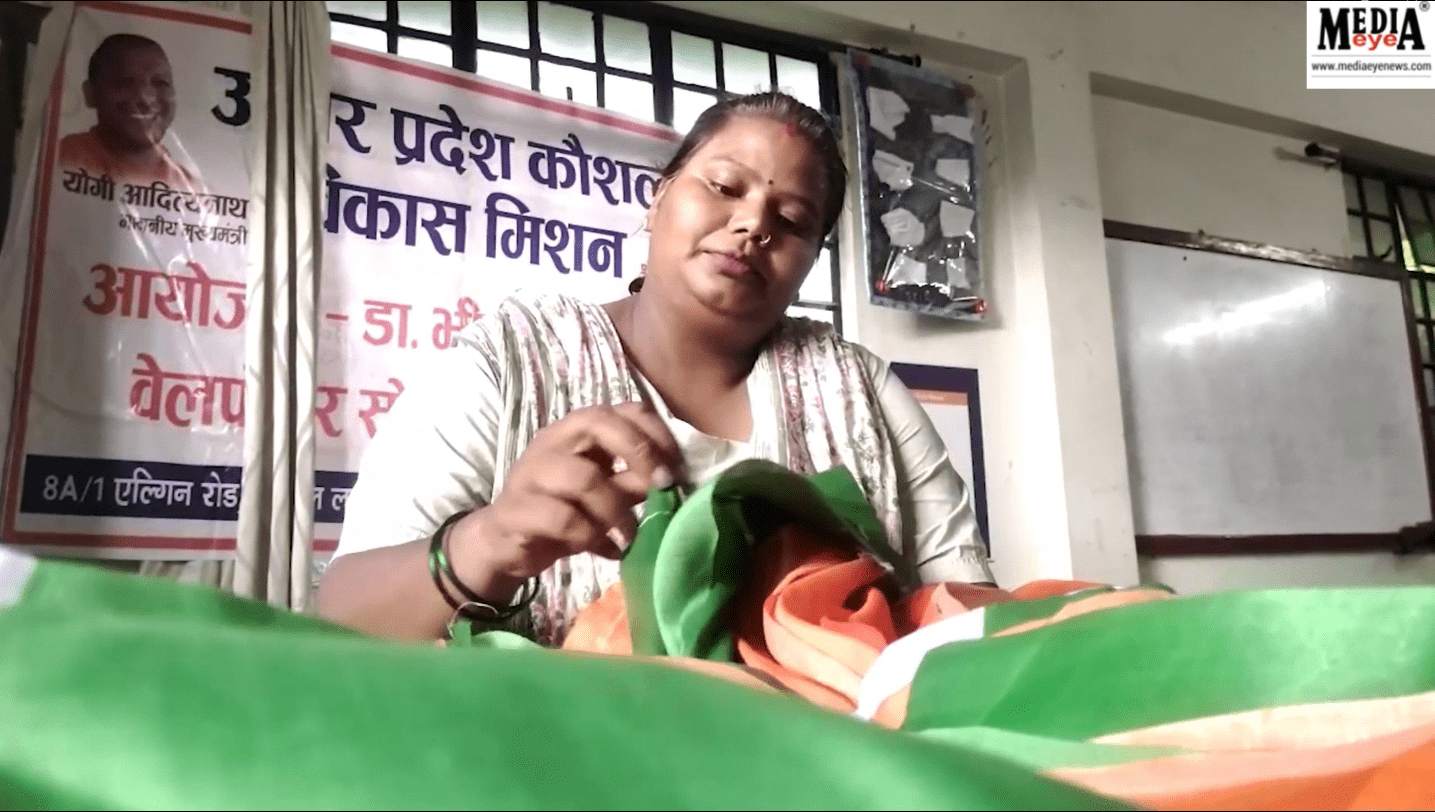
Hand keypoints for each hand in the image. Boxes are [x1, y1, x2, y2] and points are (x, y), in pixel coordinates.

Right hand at [453, 401, 683, 581]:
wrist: (505, 544)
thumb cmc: (564, 512)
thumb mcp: (605, 493)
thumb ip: (634, 481)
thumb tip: (674, 481)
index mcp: (577, 430)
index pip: (621, 409)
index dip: (655, 431)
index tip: (677, 466)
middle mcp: (552, 441)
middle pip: (598, 423)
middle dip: (640, 453)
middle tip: (663, 487)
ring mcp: (530, 473)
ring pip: (584, 478)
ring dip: (617, 510)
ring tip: (630, 535)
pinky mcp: (515, 510)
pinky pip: (564, 519)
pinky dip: (593, 537)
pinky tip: (608, 551)